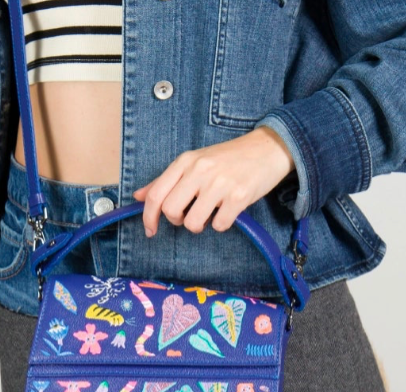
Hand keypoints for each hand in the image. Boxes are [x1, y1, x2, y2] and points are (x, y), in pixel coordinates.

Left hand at [133, 127, 293, 236]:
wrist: (268, 148)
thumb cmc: (228, 158)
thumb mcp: (194, 161)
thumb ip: (165, 180)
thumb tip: (137, 197)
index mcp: (185, 161)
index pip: (155, 194)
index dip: (148, 217)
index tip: (150, 230)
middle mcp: (200, 170)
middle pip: (171, 211)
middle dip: (178, 221)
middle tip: (189, 215)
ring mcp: (220, 183)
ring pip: (193, 222)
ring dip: (199, 225)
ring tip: (209, 213)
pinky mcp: (240, 196)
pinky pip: (219, 225)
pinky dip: (221, 224)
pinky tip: (227, 211)